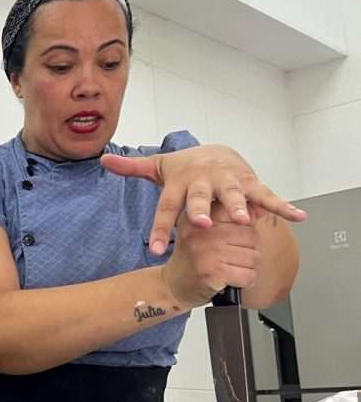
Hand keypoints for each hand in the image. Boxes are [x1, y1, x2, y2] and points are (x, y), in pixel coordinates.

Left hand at [101, 145, 305, 255]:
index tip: (152, 249)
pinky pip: (267, 195)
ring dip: (240, 206)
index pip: (166, 208)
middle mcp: (205, 182)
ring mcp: (229, 181)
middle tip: (201, 225)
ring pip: (234, 195)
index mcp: (181, 184)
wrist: (215, 151)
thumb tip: (102, 160)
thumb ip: (131, 169)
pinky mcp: (250, 183)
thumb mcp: (156, 168)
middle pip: (201, 199)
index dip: (159, 229)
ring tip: (246, 220)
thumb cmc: (184, 168)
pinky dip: (283, 206)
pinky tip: (299, 216)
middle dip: (202, 210)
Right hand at [162, 202, 260, 306]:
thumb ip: (226, 218)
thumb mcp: (201, 230)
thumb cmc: (192, 258)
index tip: (235, 235)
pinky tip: (231, 280)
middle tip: (229, 257)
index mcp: (199, 216)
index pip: (238, 212)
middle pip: (251, 236)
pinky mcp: (213, 272)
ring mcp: (206, 251)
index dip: (243, 226)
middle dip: (247, 250)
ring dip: (246, 267)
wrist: (172, 286)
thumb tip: (260, 209)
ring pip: (252, 257)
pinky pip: (248, 275)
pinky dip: (245, 281)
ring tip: (228, 268)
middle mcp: (201, 230)